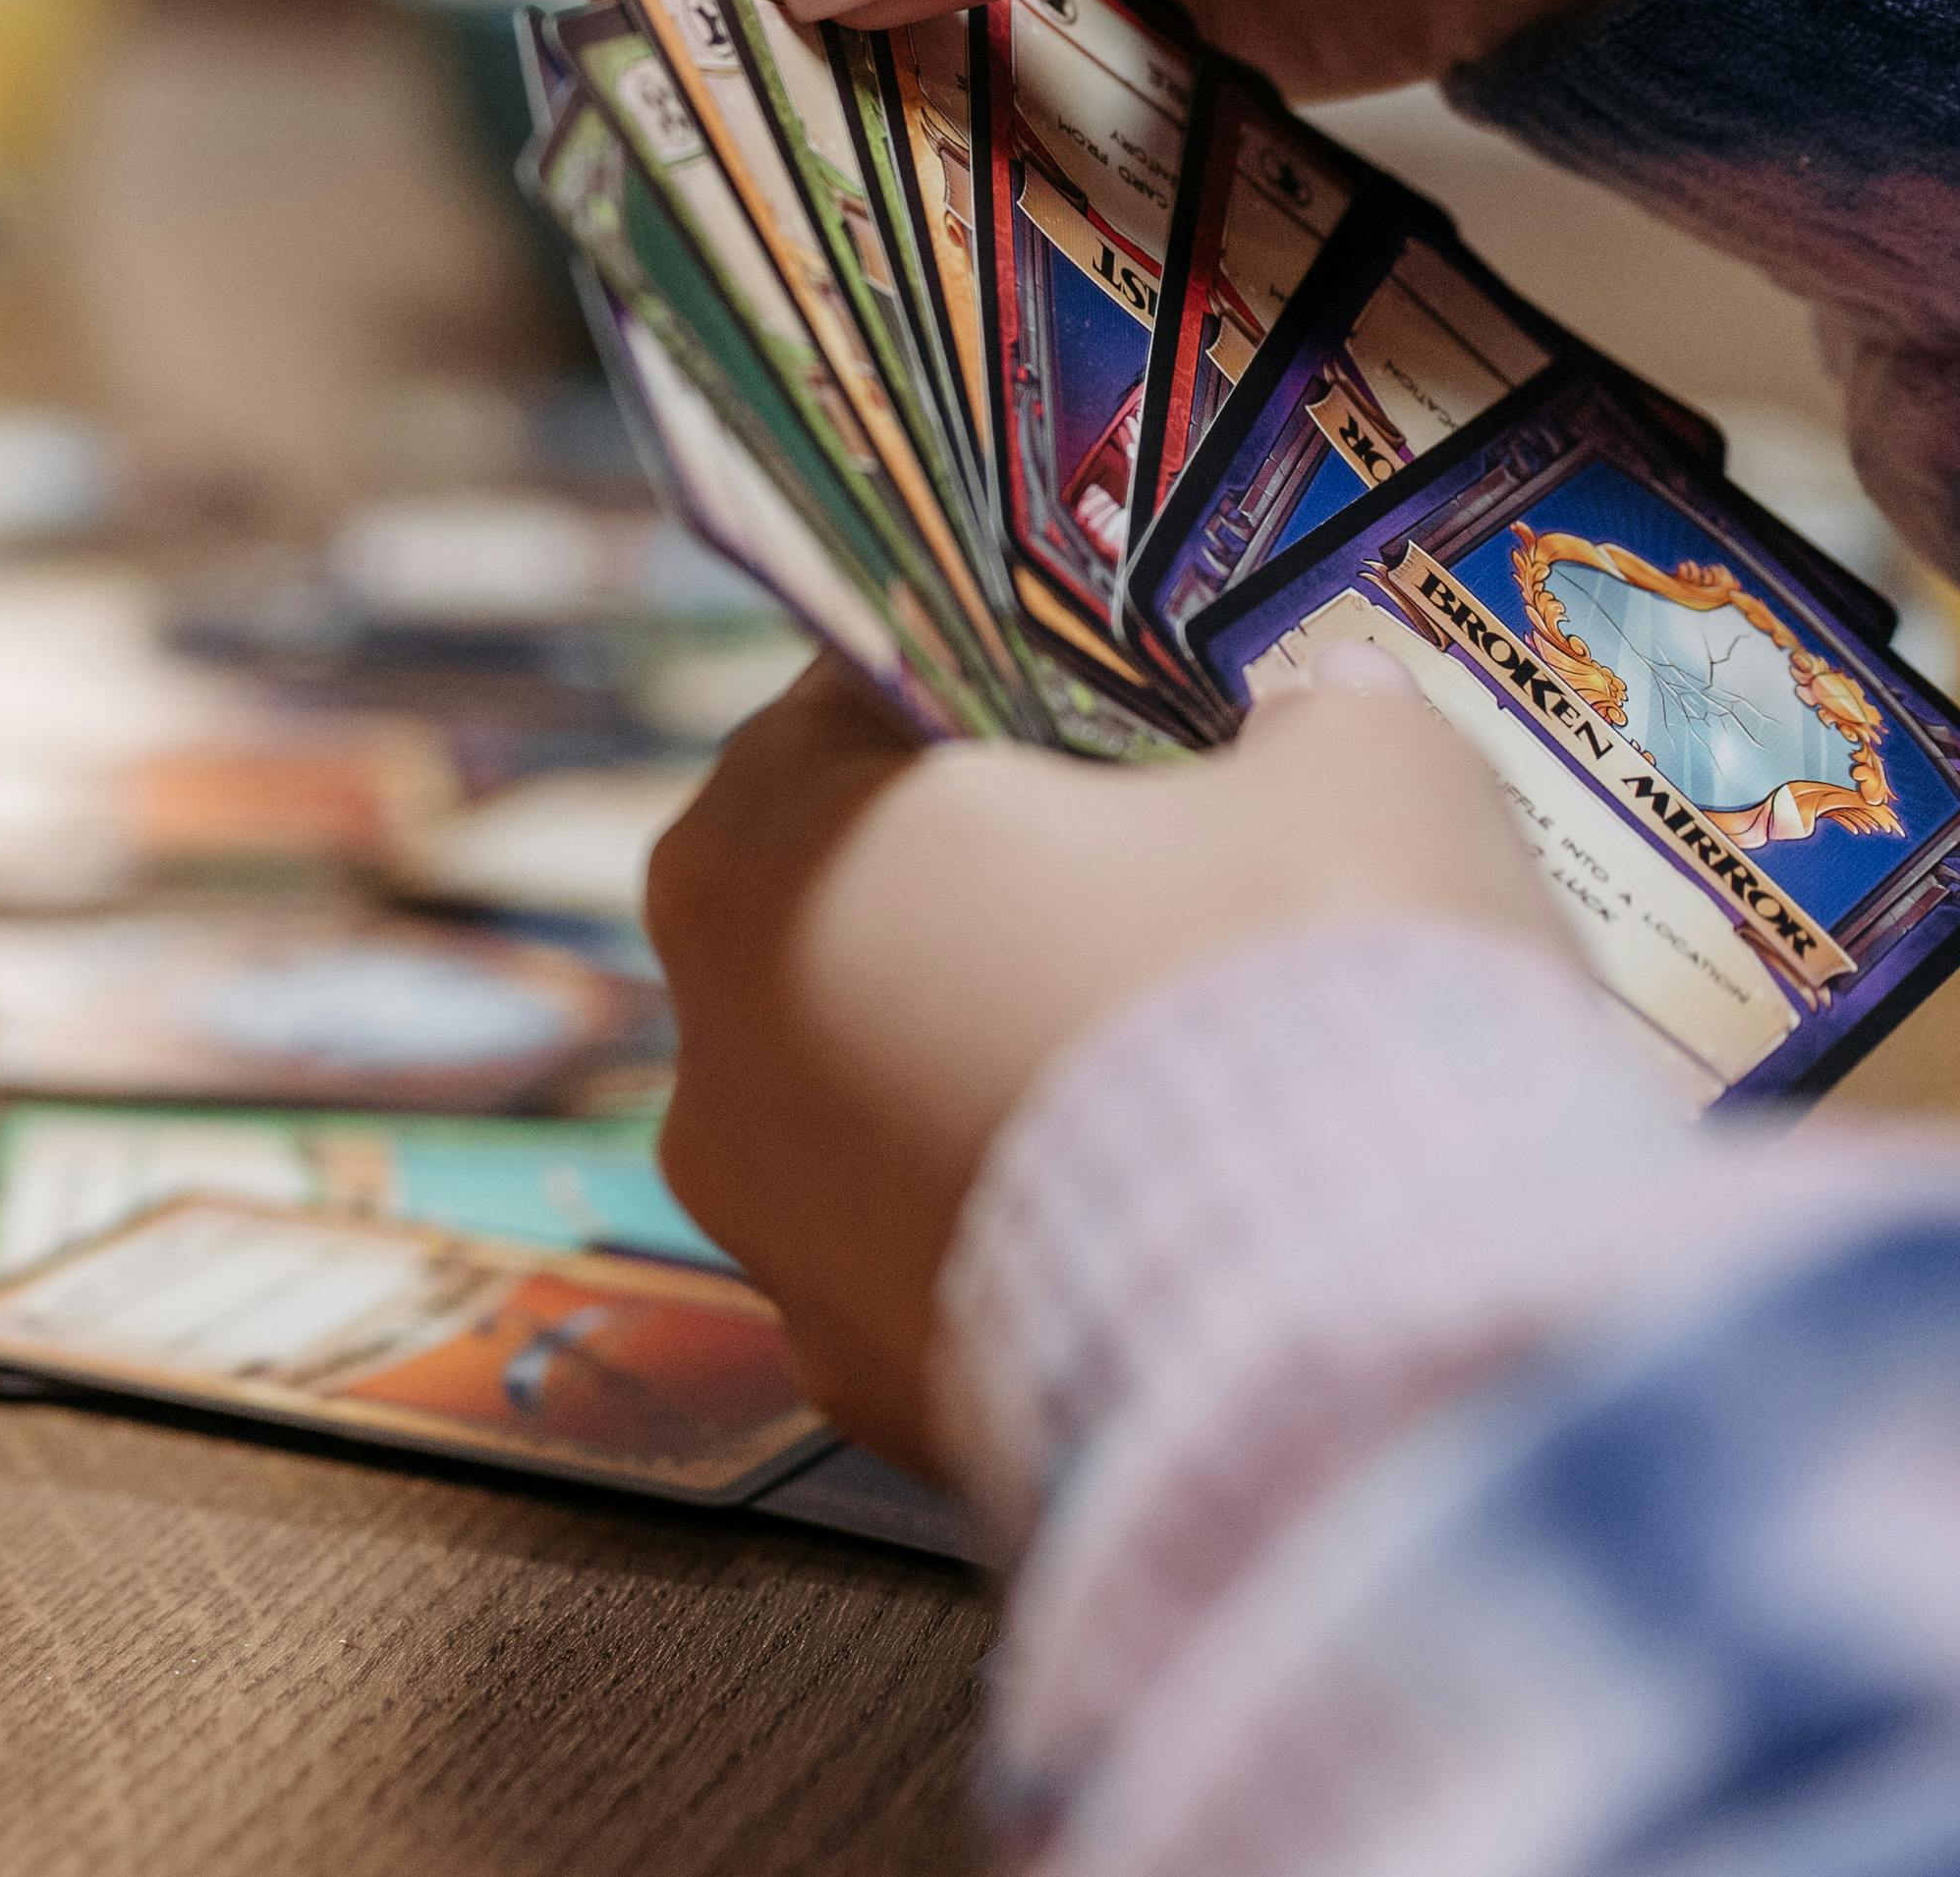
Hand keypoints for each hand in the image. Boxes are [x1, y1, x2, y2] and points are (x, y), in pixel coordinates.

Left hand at [641, 654, 1567, 1474]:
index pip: (864, 706)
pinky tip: (1198, 1237)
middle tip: (1201, 900)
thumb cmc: (1316, 997)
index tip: (1143, 716)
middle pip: (873, 916)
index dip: (1022, 694)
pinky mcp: (871, 1391)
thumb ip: (1319, 719)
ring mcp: (774, 1242)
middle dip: (1023, 902)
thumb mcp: (1367, 774)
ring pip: (903, 1106)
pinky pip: (961, 1271)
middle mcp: (712, 1049)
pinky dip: (1063, 1245)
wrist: (1374, 1345)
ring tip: (1223, 1086)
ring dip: (1036, 1083)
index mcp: (757, 846)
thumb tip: (1326, 721)